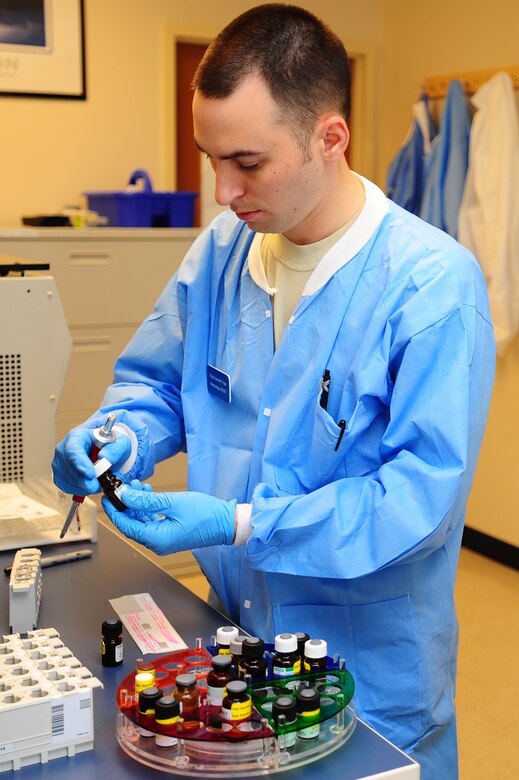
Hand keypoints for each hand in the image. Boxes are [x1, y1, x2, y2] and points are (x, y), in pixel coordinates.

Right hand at [52, 426, 131, 495]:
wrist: (104, 452)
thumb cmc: (109, 445)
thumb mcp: (119, 442)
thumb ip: (115, 448)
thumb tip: (104, 457)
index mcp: (77, 436)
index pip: (73, 450)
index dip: (80, 463)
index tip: (91, 474)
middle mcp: (64, 449)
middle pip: (70, 469)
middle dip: (87, 480)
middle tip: (101, 484)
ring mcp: (59, 463)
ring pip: (70, 481)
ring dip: (87, 486)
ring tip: (100, 480)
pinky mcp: (59, 477)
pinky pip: (69, 488)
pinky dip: (83, 490)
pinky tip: (92, 482)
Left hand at [102, 482, 236, 555]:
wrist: (227, 523)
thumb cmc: (205, 514)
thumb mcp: (173, 502)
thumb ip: (147, 500)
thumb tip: (125, 495)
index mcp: (157, 539)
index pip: (126, 526)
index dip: (114, 511)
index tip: (106, 496)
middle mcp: (157, 543)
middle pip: (132, 524)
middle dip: (126, 504)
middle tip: (122, 486)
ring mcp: (164, 539)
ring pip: (141, 521)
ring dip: (137, 503)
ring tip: (138, 485)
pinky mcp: (169, 534)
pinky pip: (151, 522)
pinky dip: (147, 508)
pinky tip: (149, 493)